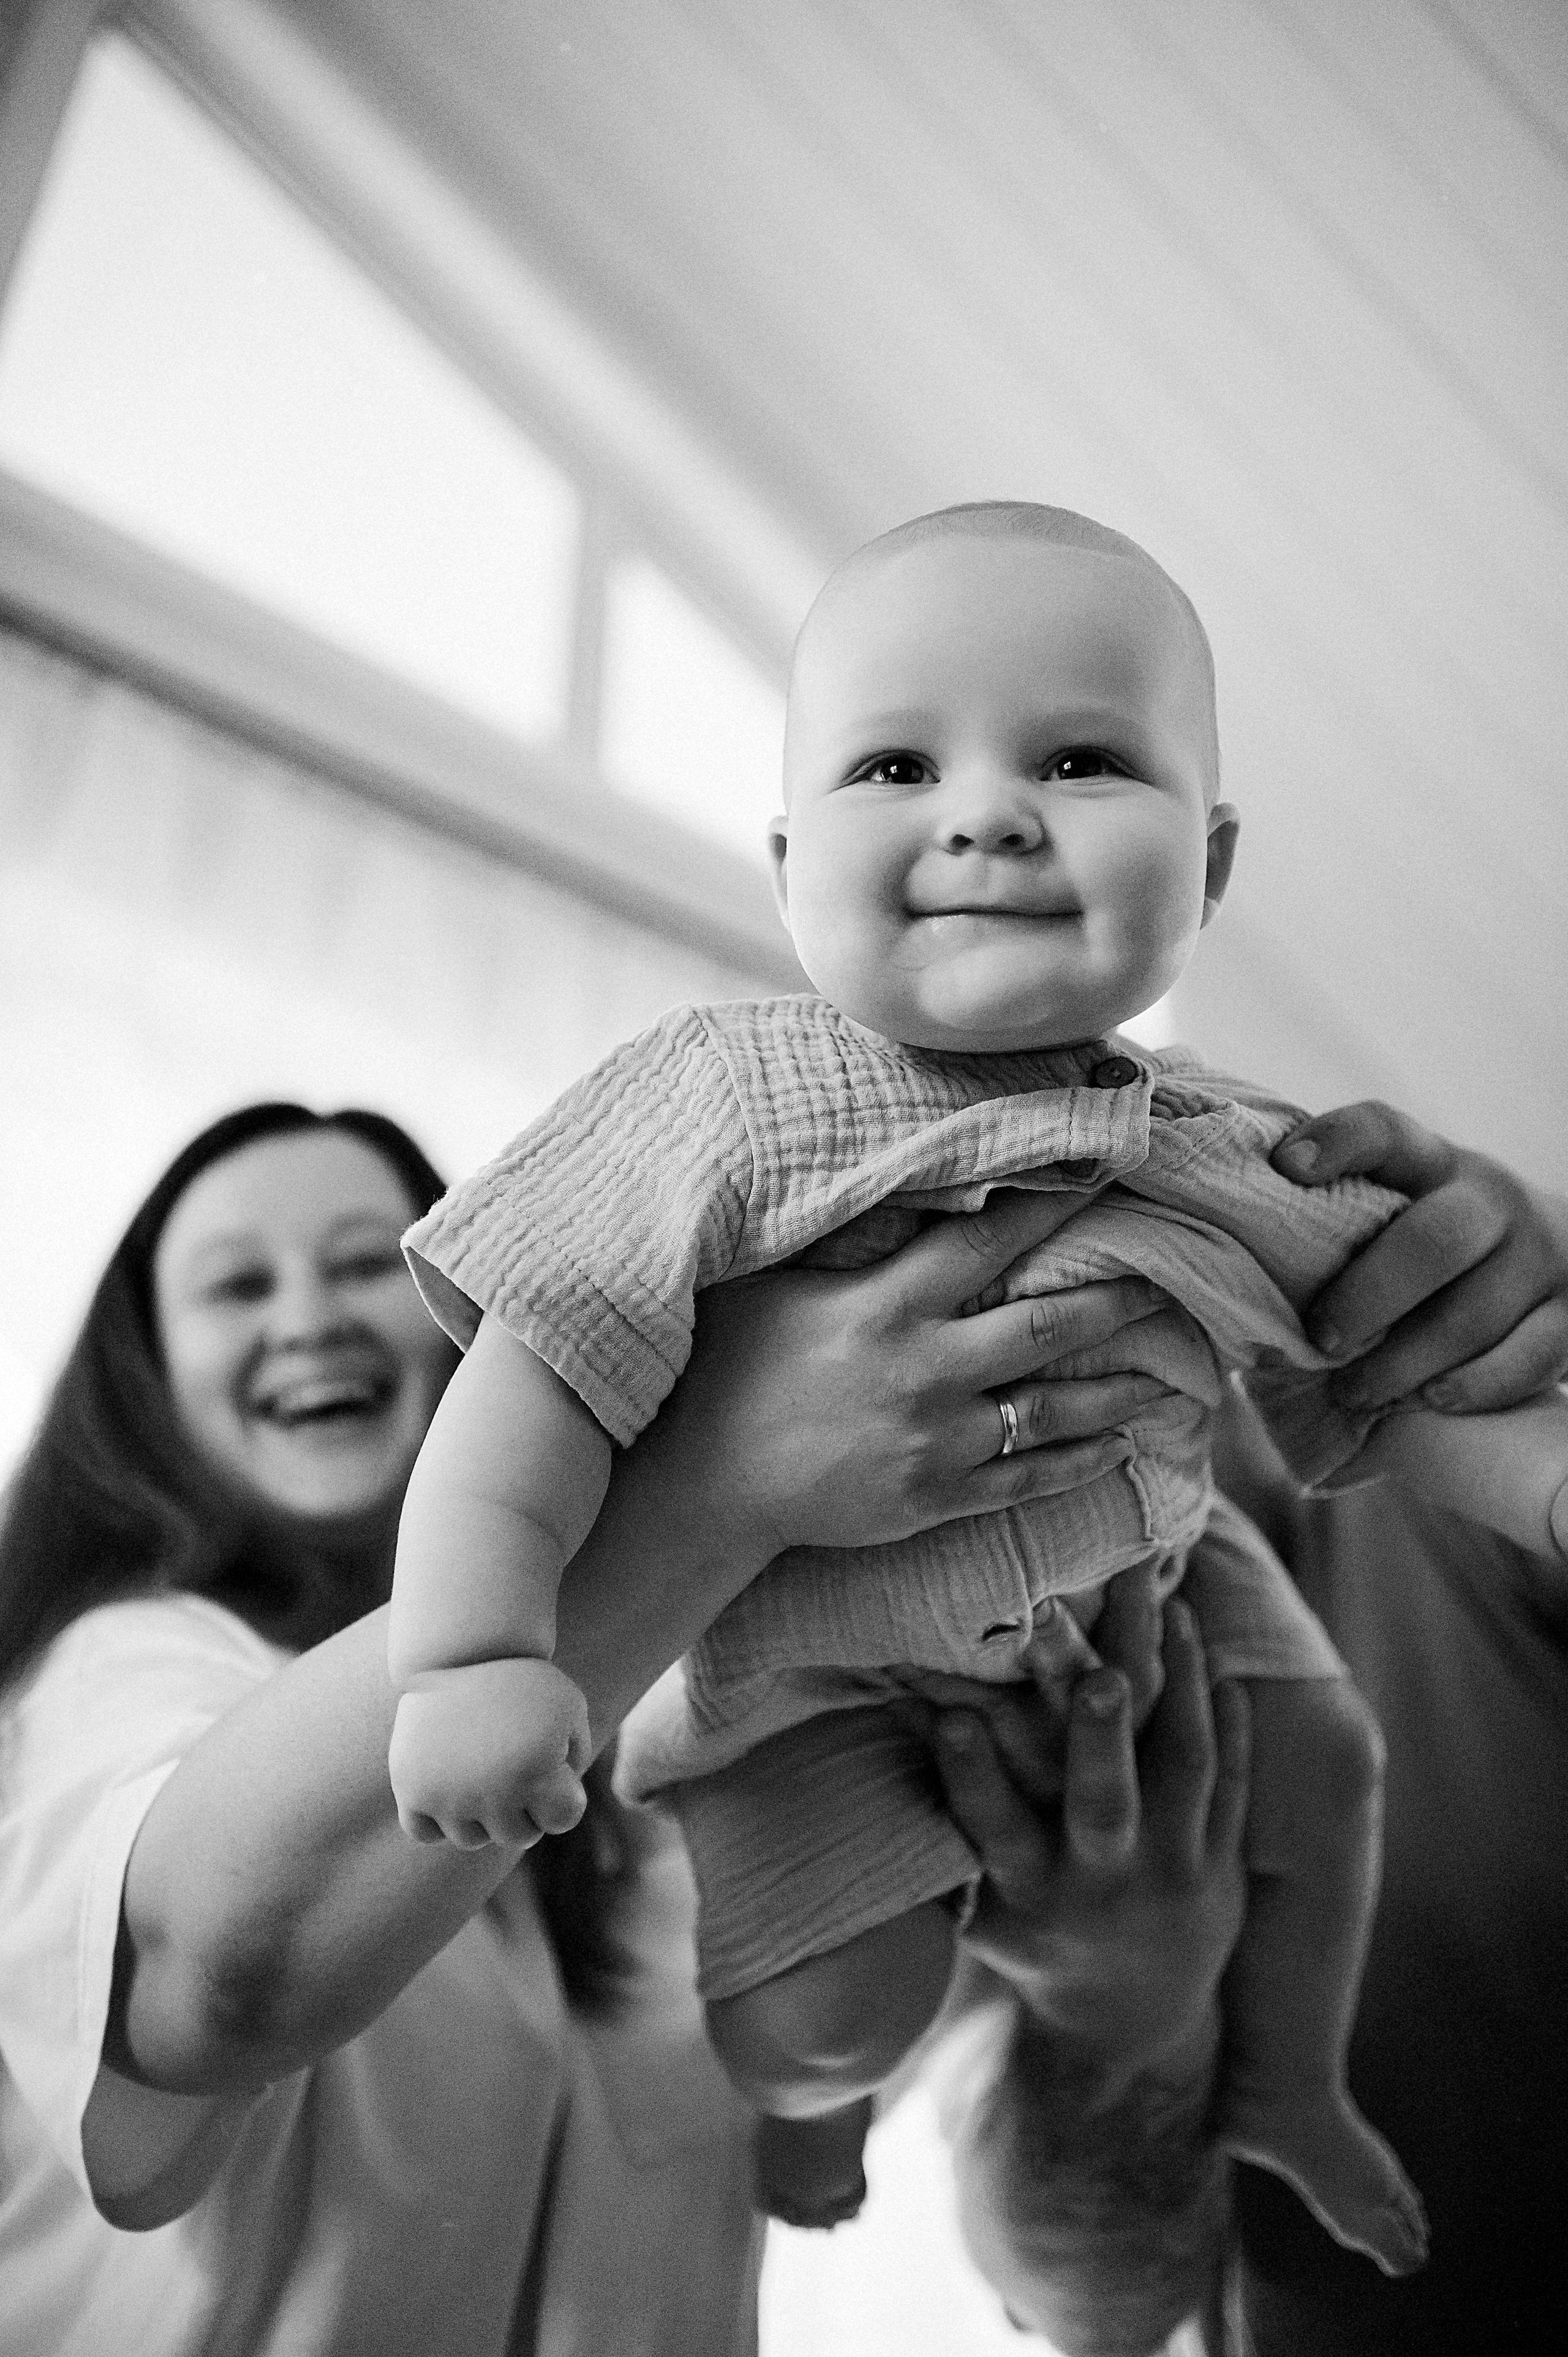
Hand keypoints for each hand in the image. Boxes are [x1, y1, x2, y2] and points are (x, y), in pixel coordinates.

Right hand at [388, 1659, 589, 1849]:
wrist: (458, 1649)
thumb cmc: (520, 1678)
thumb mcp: (568, 1706)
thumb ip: (576, 1757)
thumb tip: (560, 1804)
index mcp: (535, 1771)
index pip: (563, 1820)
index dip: (564, 1794)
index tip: (554, 1766)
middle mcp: (490, 1792)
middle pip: (520, 1835)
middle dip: (525, 1807)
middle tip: (516, 1765)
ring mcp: (446, 1795)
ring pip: (471, 1839)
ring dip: (481, 1815)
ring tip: (481, 1770)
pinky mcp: (410, 1789)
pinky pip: (424, 1832)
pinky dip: (436, 1818)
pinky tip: (448, 1784)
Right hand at [660, 1187, 1180, 1560]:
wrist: (706, 1484)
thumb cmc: (731, 1368)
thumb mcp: (774, 1285)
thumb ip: (841, 1238)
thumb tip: (900, 1181)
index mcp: (888, 1306)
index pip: (989, 1240)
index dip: (1052, 1204)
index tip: (1104, 1175)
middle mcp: (925, 1369)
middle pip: (1047, 1325)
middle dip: (1116, 1301)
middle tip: (1170, 1283)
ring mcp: (936, 1441)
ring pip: (1053, 1408)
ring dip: (1119, 1389)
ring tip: (1175, 1375)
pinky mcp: (934, 1498)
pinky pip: (1026, 1480)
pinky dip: (1080, 1463)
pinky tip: (1121, 1448)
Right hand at [932, 1597, 1248, 2083]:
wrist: (1129, 2018)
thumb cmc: (1033, 1938)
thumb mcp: (983, 1905)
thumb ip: (949, 1822)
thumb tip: (892, 1710)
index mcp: (1031, 1894)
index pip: (996, 1831)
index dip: (972, 1777)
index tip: (948, 1715)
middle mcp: (1102, 1884)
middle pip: (1105, 1807)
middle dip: (1102, 1740)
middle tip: (1102, 1674)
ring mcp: (1174, 1872)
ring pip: (1184, 1774)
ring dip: (1180, 1690)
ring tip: (1169, 1611)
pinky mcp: (1223, 1862)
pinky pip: (1233, 1782)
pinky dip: (1228, 1721)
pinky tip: (1214, 1660)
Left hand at [1273, 1102, 1567, 1412]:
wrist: (1558, 1255)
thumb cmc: (1438, 1244)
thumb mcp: (1401, 1208)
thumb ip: (1340, 1220)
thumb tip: (1228, 1259)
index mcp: (1436, 1164)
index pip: (1386, 1131)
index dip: (1338, 1142)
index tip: (1286, 1168)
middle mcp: (1493, 1200)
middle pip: (1433, 1240)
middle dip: (1367, 1296)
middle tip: (1322, 1338)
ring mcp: (1540, 1258)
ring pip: (1472, 1313)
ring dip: (1403, 1362)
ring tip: (1354, 1391)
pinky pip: (1524, 1359)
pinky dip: (1471, 1386)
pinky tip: (1429, 1401)